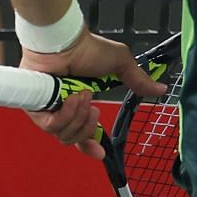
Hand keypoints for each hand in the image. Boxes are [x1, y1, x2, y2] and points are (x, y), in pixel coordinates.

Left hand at [19, 29, 168, 159]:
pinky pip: (51, 126)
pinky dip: (66, 115)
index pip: (82, 134)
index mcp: (80, 104)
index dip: (90, 146)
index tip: (101, 153)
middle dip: (88, 127)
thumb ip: (138, 81)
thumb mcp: (120, 65)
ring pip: (63, 135)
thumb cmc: (88, 50)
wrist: (65, 43)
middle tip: (94, 108)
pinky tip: (71, 99)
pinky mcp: (35, 109)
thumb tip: (161, 90)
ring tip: (82, 96)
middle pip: (74, 139)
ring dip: (78, 117)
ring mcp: (48, 110)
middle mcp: (62, 110)